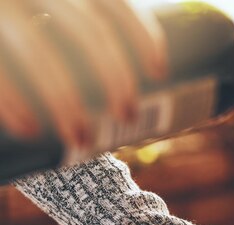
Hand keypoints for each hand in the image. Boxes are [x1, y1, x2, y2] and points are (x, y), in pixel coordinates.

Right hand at [0, 0, 166, 146]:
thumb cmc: (11, 13)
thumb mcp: (41, 6)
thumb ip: (71, 19)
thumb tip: (137, 66)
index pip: (114, 0)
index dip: (143, 34)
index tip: (159, 72)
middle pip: (87, 31)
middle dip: (115, 79)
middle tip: (128, 117)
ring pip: (40, 52)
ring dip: (66, 102)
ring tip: (82, 141)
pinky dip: (12, 100)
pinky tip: (30, 130)